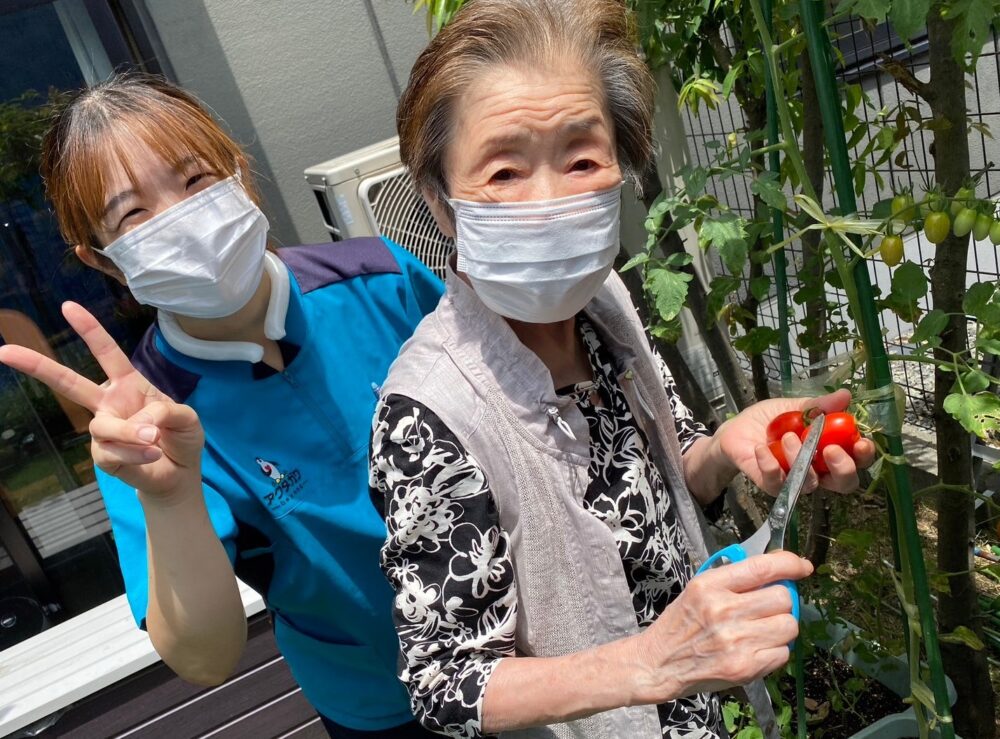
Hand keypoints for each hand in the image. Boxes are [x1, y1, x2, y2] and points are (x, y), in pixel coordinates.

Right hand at [0, 302, 203, 497]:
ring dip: (130, 432)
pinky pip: (111, 451)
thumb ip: (169, 412)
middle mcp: (108, 403)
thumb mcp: (186, 418)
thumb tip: (144, 422)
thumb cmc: (180, 437)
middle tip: (4, 351)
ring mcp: (102, 429)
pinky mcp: (102, 455)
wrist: (180, 472)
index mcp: (128, 383)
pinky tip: (152, 455)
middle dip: (37, 366)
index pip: (106, 353)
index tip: (68, 306)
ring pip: (102, 425)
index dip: (89, 330)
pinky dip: (136, 453)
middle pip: (68, 382)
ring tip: (153, 439)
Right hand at [633, 551, 811, 700]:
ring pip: (788, 626)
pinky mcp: (744, 667)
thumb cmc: (680, 625)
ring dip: (781, 627)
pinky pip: (783, 653)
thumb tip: (776, 568)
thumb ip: (733, 578)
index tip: (802, 567)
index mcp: (710, 586)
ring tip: (762, 630)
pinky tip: (755, 649)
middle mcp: (723, 611)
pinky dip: (775, 651)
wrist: (658, 663)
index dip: (790, 564)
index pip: (762, 567)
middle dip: (782, 601)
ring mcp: (735, 641)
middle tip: (768, 608)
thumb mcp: (697, 590)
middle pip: (783, 597)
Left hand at [715, 389, 875, 494]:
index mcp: (830, 451)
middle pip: (844, 483)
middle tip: (830, 449)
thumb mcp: (795, 407)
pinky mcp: (771, 485)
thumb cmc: (771, 420)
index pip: (857, 461)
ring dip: (801, 459)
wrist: (737, 429)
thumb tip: (845, 395)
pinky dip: (770, 465)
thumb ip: (819, 405)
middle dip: (843, 468)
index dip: (864, 456)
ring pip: (810, 483)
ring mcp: (795, 481)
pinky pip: (776, 482)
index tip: (861, 442)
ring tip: (788, 437)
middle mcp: (818, 470)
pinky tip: (763, 448)